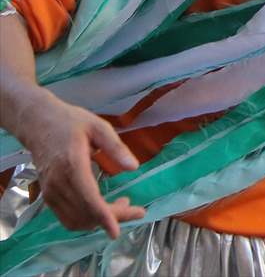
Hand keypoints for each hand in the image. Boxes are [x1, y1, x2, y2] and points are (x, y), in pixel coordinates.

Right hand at [16, 89, 143, 237]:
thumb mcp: (98, 127)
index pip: (89, 201)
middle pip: (86, 214)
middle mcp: (58, 185)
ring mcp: (50, 193)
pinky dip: (86, 219)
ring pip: (75, 220)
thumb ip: (116, 147)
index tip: (117, 231)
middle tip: (136, 210)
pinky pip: (67, 217)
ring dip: (99, 220)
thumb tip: (134, 167)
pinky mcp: (48, 196)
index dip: (104, 218)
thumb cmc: (71, 122)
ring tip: (122, 205)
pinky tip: (103, 207)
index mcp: (72, 167)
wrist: (39, 124)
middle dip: (112, 218)